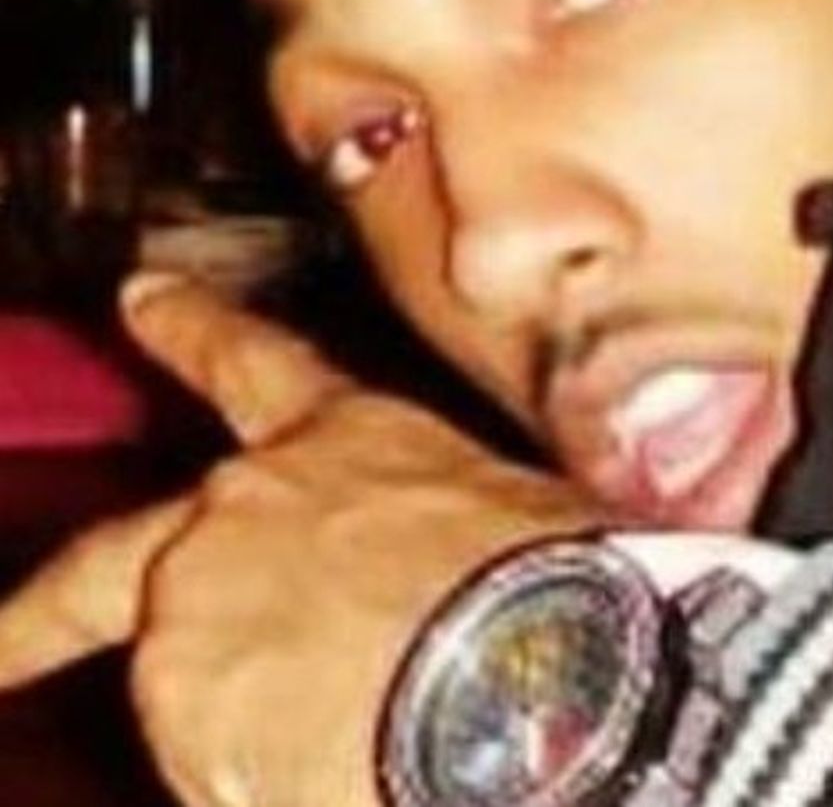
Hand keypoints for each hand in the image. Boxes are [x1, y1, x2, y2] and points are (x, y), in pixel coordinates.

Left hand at [0, 274, 596, 806]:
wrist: (532, 667)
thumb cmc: (555, 581)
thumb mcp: (514, 523)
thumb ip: (452, 534)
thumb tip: (467, 577)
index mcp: (345, 443)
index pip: (253, 362)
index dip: (193, 327)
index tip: (143, 295)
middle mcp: (245, 510)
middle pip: (114, 556)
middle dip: (45, 605)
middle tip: (1, 636)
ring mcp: (198, 605)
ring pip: (188, 676)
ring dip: (239, 712)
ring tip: (321, 743)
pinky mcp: (181, 703)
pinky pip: (214, 752)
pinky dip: (259, 768)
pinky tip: (338, 771)